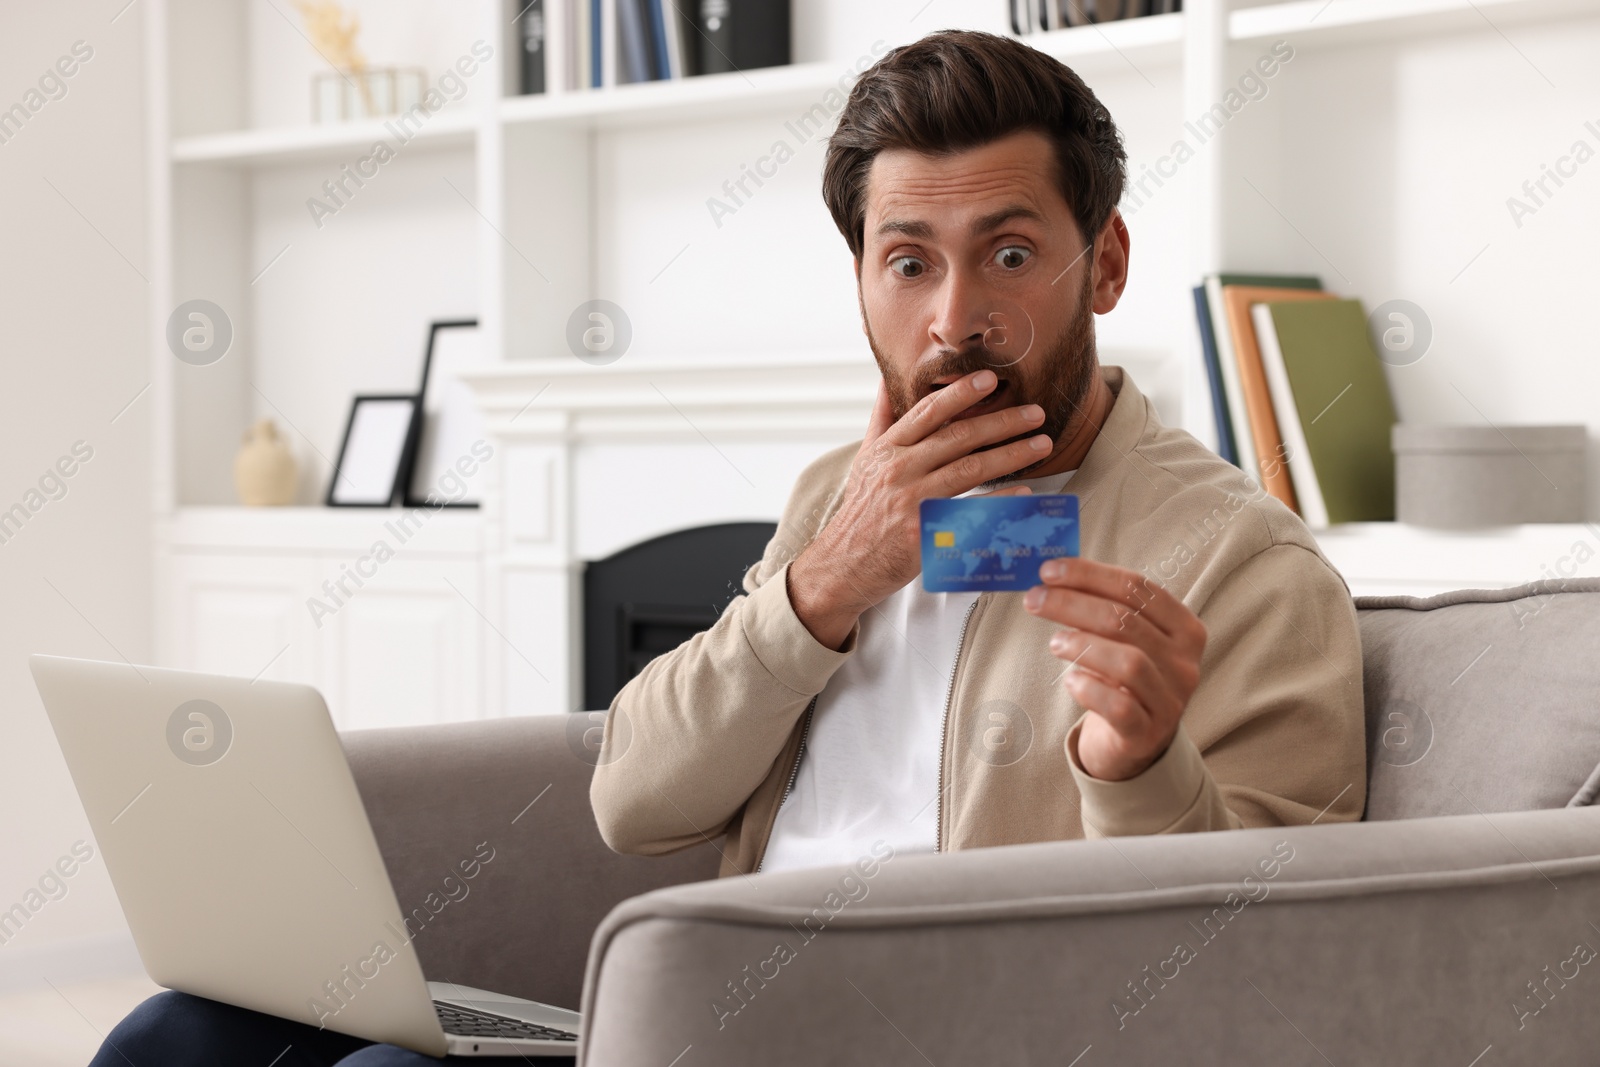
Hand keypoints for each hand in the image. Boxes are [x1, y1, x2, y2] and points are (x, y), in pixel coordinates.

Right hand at [787, 369, 1052, 648]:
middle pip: (958, 438)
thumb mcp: (864, 460)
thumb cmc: (860, 512)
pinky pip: (971, 512)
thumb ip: (882, 419)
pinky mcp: (923, 533)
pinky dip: (999, 501)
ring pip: (970, 469)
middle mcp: (898, 470)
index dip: (961, 393)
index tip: (991, 379)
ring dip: (1011, 454)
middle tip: (1035, 413)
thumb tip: (887, 378)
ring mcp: (911, 502)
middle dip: (1002, 422)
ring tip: (1041, 444)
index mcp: (887, 449)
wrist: (842, 565)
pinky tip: (1025, 492)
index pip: (928, 412)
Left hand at [1023, 558, 1206, 780]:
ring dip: (1082, 645)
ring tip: (1055, 643)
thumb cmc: (1124, 678)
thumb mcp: (1124, 639)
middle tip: (1034, 599)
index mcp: (1184, 628)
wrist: (1136, 740)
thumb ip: (1102, 606)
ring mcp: (1170, 700)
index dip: (1090, 575)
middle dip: (1073, 604)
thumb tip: (1052, 574)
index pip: (1138, 588)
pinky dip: (1089, 689)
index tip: (1049, 571)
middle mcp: (1185, 662)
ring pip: (1128, 662)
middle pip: (1126, 620)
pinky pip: (1118, 707)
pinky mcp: (1147, 733)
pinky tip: (1070, 681)